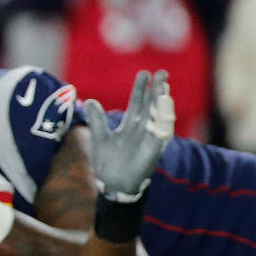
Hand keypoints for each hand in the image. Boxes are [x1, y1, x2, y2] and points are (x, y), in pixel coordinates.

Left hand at [85, 70, 174, 200]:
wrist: (113, 182)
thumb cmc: (108, 161)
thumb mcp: (99, 137)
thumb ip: (97, 119)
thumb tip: (89, 101)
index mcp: (130, 124)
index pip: (137, 102)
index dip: (141, 88)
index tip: (145, 73)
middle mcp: (142, 128)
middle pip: (151, 105)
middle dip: (157, 89)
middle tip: (163, 72)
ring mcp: (149, 138)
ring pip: (158, 116)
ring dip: (162, 102)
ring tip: (164, 88)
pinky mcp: (153, 149)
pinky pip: (161, 134)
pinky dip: (163, 122)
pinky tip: (165, 110)